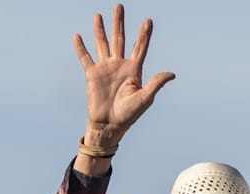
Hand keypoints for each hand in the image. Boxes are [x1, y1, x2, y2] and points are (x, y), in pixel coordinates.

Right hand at [73, 4, 174, 148]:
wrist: (109, 125)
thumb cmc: (129, 115)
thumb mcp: (145, 99)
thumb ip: (156, 84)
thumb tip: (171, 73)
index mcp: (134, 70)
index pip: (139, 47)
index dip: (144, 34)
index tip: (148, 20)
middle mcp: (119, 65)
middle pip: (119, 38)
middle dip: (119, 22)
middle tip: (119, 6)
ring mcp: (105, 68)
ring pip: (102, 44)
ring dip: (100, 30)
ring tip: (98, 15)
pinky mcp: (91, 75)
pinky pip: (85, 58)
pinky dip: (80, 48)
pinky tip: (78, 36)